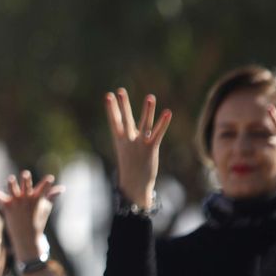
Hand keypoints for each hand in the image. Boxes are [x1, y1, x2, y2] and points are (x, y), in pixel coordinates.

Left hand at [0, 171, 63, 259]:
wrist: (27, 237)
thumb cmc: (37, 221)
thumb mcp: (45, 208)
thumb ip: (51, 196)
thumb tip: (61, 188)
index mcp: (37, 199)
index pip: (43, 189)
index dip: (47, 183)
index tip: (50, 178)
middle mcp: (26, 200)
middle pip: (26, 187)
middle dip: (26, 181)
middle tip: (25, 174)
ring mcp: (17, 203)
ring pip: (13, 191)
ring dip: (11, 185)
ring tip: (10, 179)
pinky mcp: (8, 207)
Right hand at [104, 88, 171, 209]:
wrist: (134, 185)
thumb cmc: (131, 167)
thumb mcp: (127, 150)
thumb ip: (129, 136)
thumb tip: (129, 127)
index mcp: (120, 140)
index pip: (114, 121)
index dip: (111, 108)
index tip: (108, 96)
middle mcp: (128, 140)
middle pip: (125, 119)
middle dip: (122, 105)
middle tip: (119, 91)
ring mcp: (139, 144)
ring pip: (144, 124)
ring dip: (147, 110)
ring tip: (150, 97)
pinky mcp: (151, 149)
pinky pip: (158, 134)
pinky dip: (163, 123)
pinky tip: (168, 113)